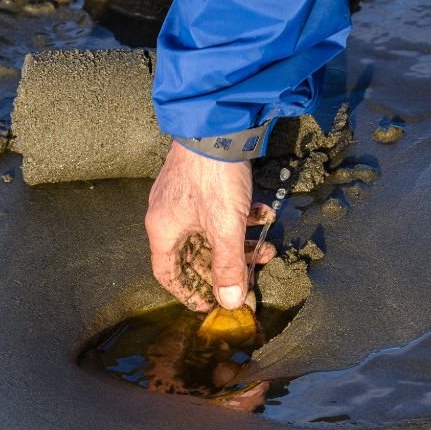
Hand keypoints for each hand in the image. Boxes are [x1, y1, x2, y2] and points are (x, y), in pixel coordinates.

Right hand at [145, 141, 275, 311]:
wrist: (217, 125)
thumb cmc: (213, 177)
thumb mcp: (226, 227)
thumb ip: (229, 266)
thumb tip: (231, 302)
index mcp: (164, 230)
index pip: (168, 274)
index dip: (189, 293)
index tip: (211, 304)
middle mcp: (168, 215)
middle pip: (194, 255)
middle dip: (225, 267)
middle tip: (250, 277)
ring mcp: (183, 197)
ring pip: (210, 233)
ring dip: (239, 244)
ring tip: (267, 247)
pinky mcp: (200, 182)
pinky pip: (218, 211)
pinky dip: (240, 219)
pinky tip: (263, 215)